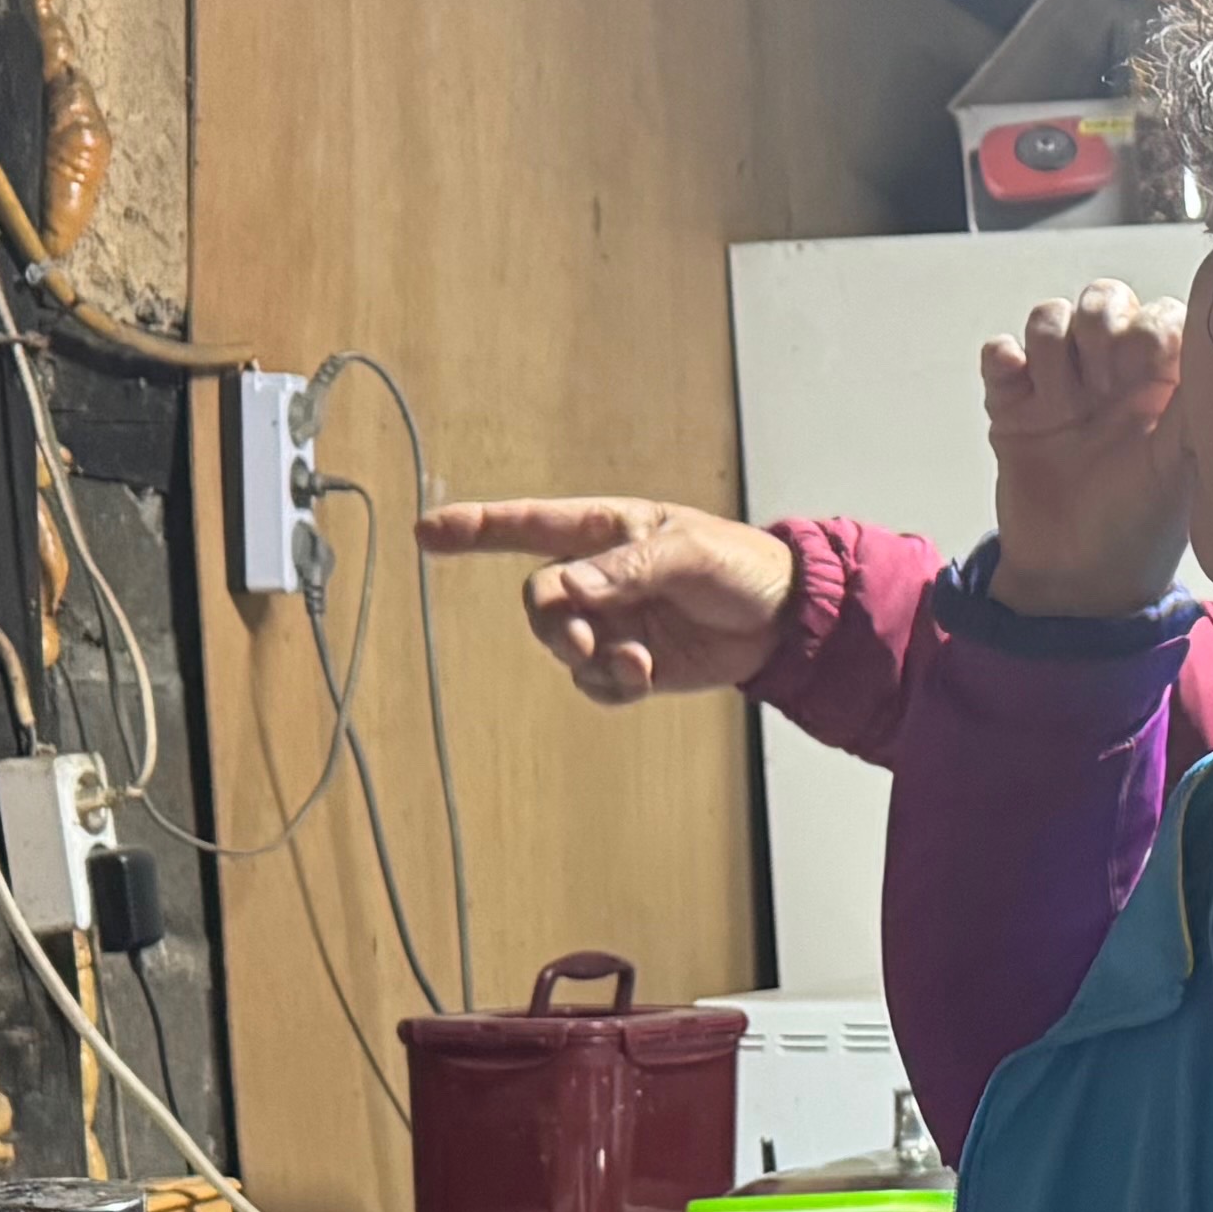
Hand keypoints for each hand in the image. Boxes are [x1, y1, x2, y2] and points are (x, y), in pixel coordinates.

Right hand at [417, 497, 800, 702]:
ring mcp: (611, 621)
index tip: (427, 533)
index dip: (476, 528)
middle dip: (555, 626)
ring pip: (563, 646)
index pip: (528, 526)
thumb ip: (626, 569)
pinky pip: (593, 683)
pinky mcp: (630, 663)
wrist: (785, 620)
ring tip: (638, 664)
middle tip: (584, 643)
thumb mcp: (689, 552)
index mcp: (605, 531)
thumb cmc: (740, 565)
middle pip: (539, 601)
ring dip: (590, 660)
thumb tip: (566, 588)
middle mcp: (598, 576)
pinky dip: (610, 686)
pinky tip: (643, 677)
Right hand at [982, 283, 1197, 619]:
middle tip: (1100, 382)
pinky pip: (999, 351)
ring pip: (1049, 317)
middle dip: (1098, 325)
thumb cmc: (1139, 527)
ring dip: (1052, 349)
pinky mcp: (1014, 404)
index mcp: (1161, 384)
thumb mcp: (1179, 469)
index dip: (1148, 326)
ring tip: (1062, 406)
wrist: (1075, 578)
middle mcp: (1112, 376)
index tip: (1144, 369)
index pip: (1160, 314)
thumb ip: (1194, 411)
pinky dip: (1003, 359)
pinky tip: (1022, 398)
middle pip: (1102, 301)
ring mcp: (1060, 386)